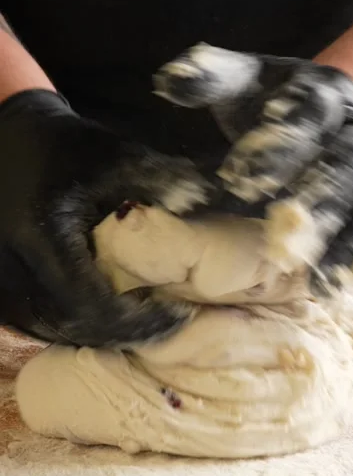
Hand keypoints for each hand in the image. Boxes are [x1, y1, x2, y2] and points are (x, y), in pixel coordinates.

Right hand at [0, 89, 206, 345]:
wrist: (5, 142)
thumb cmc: (60, 146)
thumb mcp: (112, 153)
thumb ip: (160, 178)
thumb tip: (208, 200)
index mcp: (38, 233)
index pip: (89, 302)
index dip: (135, 319)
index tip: (178, 315)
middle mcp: (10, 266)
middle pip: (72, 325)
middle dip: (124, 332)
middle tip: (171, 324)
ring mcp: (0, 283)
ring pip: (54, 331)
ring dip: (103, 333)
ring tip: (148, 323)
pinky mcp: (2, 290)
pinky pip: (41, 323)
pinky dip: (80, 326)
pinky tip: (113, 317)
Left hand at [154, 44, 352, 315]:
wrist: (351, 109)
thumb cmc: (282, 102)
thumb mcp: (249, 81)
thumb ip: (212, 79)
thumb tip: (169, 82)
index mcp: (328, 95)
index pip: (308, 116)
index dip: (279, 148)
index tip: (241, 178)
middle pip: (348, 167)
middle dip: (320, 202)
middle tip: (288, 235)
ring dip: (351, 249)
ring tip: (321, 287)